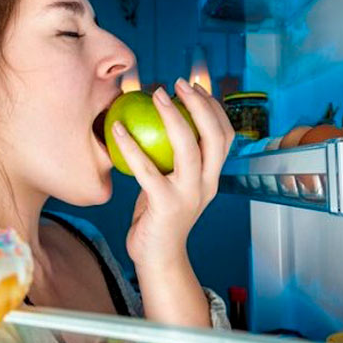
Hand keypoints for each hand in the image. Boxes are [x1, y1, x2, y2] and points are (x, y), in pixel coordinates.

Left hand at [112, 78, 233, 269]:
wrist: (158, 258)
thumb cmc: (159, 216)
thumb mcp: (172, 184)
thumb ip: (172, 160)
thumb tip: (156, 123)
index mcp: (211, 177)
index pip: (225, 136)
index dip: (214, 108)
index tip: (194, 87)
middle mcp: (206, 185)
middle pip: (215, 137)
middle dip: (201, 105)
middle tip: (178, 83)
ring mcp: (188, 195)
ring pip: (188, 148)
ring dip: (173, 117)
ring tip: (156, 95)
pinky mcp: (165, 205)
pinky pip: (147, 169)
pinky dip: (131, 145)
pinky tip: (116, 128)